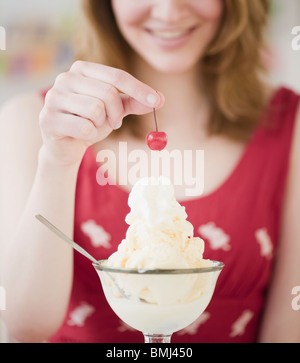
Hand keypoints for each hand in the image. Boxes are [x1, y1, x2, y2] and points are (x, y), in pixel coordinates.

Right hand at [39, 61, 163, 166]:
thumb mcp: (114, 110)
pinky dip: (90, 134)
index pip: (117, 76)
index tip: (157, 101)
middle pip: (108, 93)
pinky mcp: (48, 118)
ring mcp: (53, 97)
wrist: (66, 146)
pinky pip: (84, 127)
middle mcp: (65, 78)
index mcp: (82, 69)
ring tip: (94, 126)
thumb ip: (134, 102)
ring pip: (96, 109)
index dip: (139, 89)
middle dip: (117, 113)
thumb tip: (160, 98)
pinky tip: (81, 134)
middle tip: (113, 122)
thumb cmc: (91, 122)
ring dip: (102, 124)